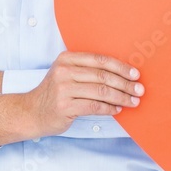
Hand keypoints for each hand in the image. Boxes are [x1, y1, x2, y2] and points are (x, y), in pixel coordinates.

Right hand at [0, 51, 143, 143]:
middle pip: (103, 75)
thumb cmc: (55, 93)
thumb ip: (88, 71)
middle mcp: (64, 71)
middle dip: (125, 83)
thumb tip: (122, 74)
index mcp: (67, 58)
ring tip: (133, 101)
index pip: (100, 60)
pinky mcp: (64, 106)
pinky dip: (109, 108)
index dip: (121, 67)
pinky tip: (117, 109)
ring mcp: (63, 89)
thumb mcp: (67, 74)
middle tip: (139, 90)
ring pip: (101, 91)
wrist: (31, 112)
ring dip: (121, 97)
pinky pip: (94, 106)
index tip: (135, 74)